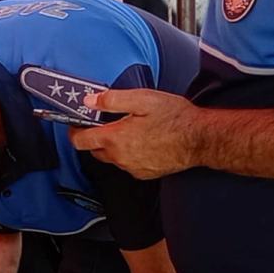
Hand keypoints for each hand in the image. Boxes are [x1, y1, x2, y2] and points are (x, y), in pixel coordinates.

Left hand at [68, 88, 201, 179]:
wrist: (199, 139)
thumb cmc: (175, 118)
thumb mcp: (142, 99)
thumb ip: (111, 100)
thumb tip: (90, 101)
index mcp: (115, 138)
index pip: (80, 141)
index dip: (74, 131)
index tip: (76, 123)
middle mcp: (120, 157)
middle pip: (94, 150)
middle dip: (95, 137)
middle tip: (105, 122)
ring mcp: (132, 168)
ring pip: (111, 158)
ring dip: (112, 145)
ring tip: (129, 129)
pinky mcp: (144, 173)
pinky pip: (127, 164)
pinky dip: (128, 154)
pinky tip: (142, 141)